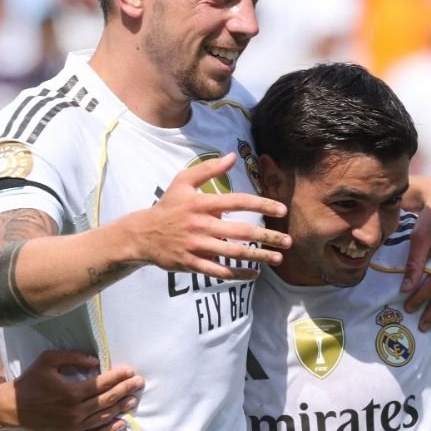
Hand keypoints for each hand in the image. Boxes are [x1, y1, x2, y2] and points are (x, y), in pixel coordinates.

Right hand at [0, 350, 143, 430]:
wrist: (10, 409)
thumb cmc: (30, 381)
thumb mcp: (48, 360)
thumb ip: (72, 357)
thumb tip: (95, 360)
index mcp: (70, 392)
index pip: (102, 384)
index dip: (118, 377)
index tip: (130, 371)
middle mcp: (73, 411)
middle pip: (106, 400)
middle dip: (125, 390)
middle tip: (140, 383)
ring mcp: (71, 427)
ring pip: (102, 417)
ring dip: (120, 409)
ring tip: (133, 400)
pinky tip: (120, 424)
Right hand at [126, 153, 290, 279]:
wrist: (142, 235)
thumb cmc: (168, 206)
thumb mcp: (183, 181)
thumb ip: (208, 168)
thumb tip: (233, 157)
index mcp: (202, 203)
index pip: (238, 202)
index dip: (261, 205)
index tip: (281, 210)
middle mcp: (202, 225)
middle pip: (241, 231)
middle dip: (267, 237)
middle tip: (288, 241)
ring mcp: (197, 246)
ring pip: (233, 253)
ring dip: (258, 257)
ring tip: (278, 258)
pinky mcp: (192, 263)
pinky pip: (219, 271)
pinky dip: (238, 274)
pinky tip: (254, 274)